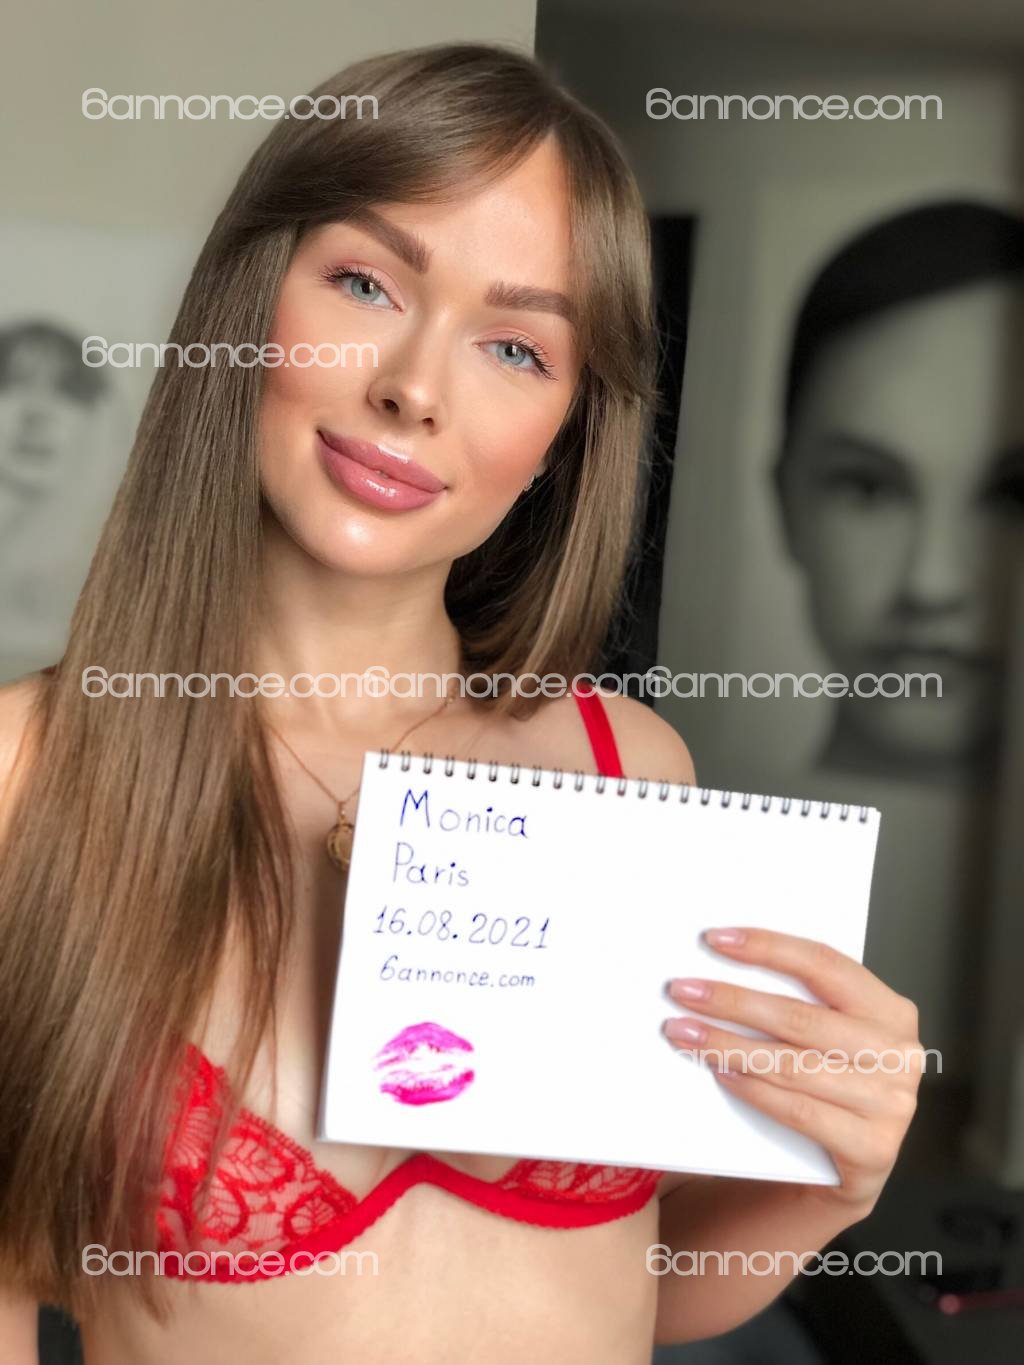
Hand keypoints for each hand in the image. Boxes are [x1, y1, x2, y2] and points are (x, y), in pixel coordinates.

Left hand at [663, 927, 922, 1217]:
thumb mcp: (832, 1034)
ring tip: (685, 1033)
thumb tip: (725, 964)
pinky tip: (720, 1072)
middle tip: (683, 992)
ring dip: (728, 1046)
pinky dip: (753, 1089)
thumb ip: (800, 1001)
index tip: (715, 940)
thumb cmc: (832, 1083)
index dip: (767, 947)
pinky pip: (797, 1110)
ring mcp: (890, 1103)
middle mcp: (898, 1054)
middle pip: (799, 1017)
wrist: (854, 1165)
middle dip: (732, 1001)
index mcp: (890, 1010)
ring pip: (792, 1065)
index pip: (823, 964)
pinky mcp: (872, 1148)